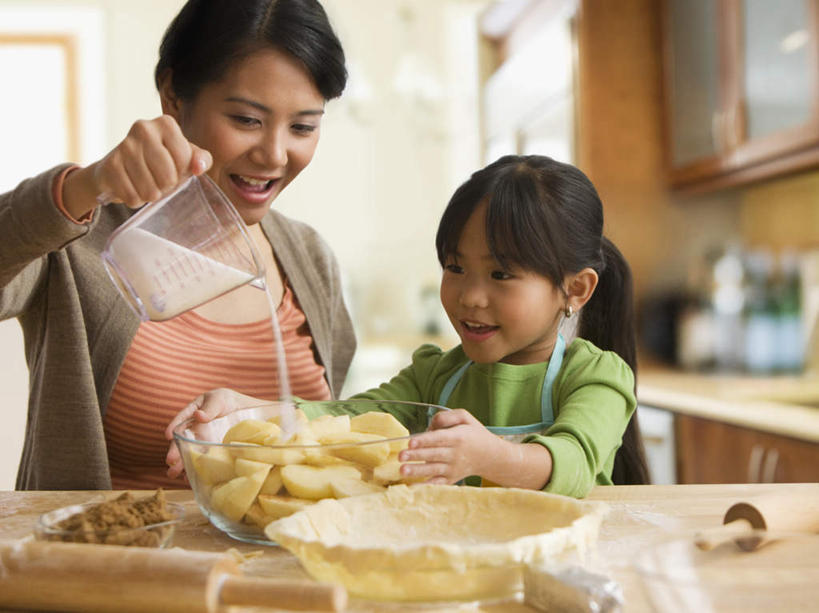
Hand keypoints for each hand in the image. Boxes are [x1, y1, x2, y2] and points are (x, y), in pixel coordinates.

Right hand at [63, 114, 211, 217]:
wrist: (117, 168)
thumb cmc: (159, 162)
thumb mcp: (184, 157)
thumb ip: (201, 159)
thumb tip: (199, 167)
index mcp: (166, 124)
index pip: (186, 160)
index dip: (182, 173)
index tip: (174, 169)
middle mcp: (144, 129)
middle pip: (169, 177)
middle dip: (166, 186)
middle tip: (159, 180)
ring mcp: (125, 145)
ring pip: (151, 191)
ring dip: (150, 195)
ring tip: (144, 183)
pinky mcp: (110, 164)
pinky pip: (133, 197)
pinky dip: (135, 199)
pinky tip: (131, 187)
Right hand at [164, 388, 266, 478]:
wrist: (246, 412)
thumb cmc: (228, 401)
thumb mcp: (219, 399)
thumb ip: (210, 408)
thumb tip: (199, 416)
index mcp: (193, 414)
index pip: (182, 420)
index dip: (174, 427)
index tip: (168, 435)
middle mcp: (195, 430)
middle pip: (182, 441)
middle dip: (175, 451)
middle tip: (170, 461)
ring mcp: (202, 442)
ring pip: (189, 454)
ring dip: (181, 464)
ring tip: (173, 474)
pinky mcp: (211, 452)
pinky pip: (202, 461)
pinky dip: (195, 470)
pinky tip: (189, 478)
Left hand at [397, 408, 507, 483]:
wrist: (491, 457)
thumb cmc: (474, 434)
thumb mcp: (465, 417)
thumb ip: (447, 417)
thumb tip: (429, 427)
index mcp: (458, 437)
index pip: (438, 439)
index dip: (424, 441)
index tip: (411, 442)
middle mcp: (455, 454)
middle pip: (433, 454)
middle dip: (416, 456)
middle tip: (400, 456)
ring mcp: (453, 468)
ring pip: (433, 469)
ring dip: (417, 471)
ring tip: (402, 470)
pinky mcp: (451, 479)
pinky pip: (437, 483)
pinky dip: (426, 486)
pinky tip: (413, 486)